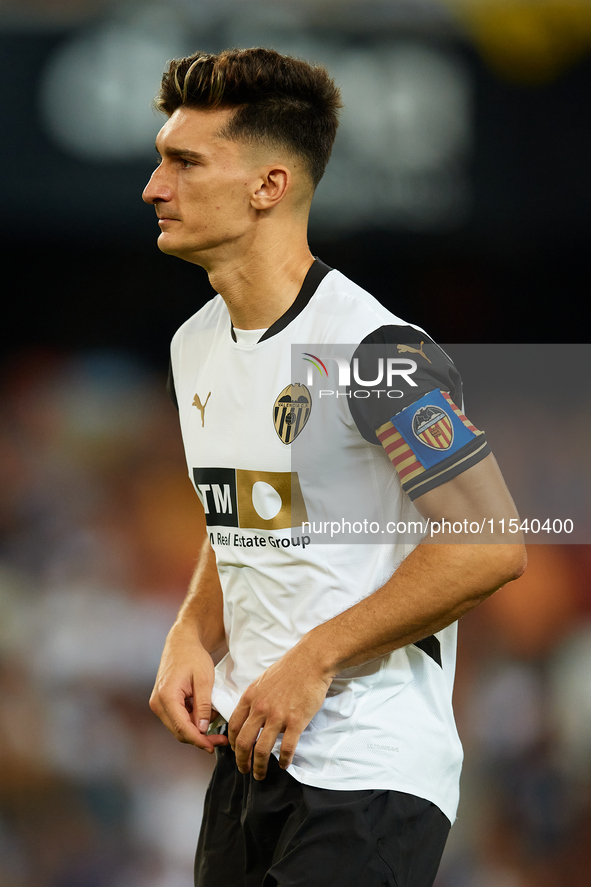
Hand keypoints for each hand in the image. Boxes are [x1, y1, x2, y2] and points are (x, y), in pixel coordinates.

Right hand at [149, 621, 228, 752]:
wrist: (182, 642)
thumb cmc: (193, 656)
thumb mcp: (204, 679)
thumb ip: (203, 705)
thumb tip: (203, 729)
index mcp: (166, 697)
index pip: (182, 728)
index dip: (199, 740)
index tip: (213, 746)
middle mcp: (158, 703)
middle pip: (179, 731)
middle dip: (200, 737)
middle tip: (220, 739)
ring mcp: (158, 703)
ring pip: (178, 726)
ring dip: (197, 728)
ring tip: (215, 717)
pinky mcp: (162, 702)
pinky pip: (177, 718)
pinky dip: (192, 719)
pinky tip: (205, 712)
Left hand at [228, 642, 331, 778]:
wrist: (310, 662)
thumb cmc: (288, 669)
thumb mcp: (262, 680)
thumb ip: (254, 698)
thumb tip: (250, 714)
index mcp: (250, 698)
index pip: (234, 726)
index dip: (232, 743)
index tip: (235, 751)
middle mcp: (261, 709)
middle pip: (244, 743)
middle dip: (241, 761)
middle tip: (244, 770)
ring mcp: (278, 716)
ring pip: (262, 749)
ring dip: (259, 766)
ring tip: (260, 774)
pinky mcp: (296, 722)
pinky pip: (287, 748)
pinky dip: (284, 760)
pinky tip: (284, 765)